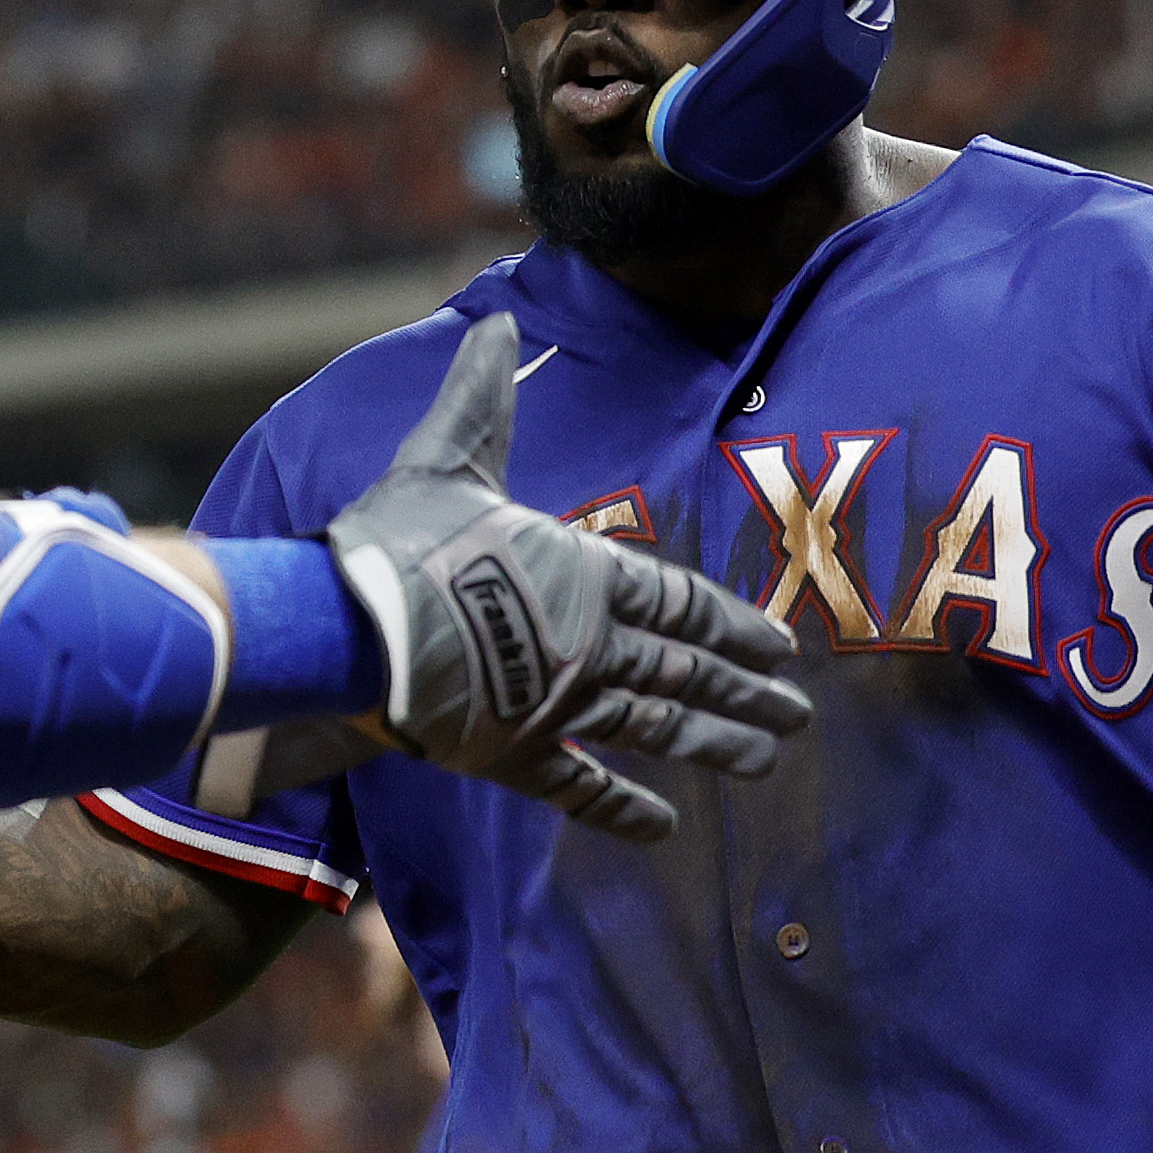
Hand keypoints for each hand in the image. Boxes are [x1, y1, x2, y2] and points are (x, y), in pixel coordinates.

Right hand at [324, 315, 812, 840]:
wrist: (355, 630)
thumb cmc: (401, 541)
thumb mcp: (444, 458)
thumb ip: (479, 400)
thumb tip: (491, 322)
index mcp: (586, 573)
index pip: (681, 599)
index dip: (732, 620)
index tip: (779, 643)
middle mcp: (593, 644)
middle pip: (686, 667)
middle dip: (745, 689)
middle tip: (797, 714)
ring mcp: (561, 705)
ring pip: (657, 726)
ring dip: (714, 742)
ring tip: (765, 759)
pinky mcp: (516, 756)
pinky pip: (584, 789)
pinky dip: (625, 810)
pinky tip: (666, 829)